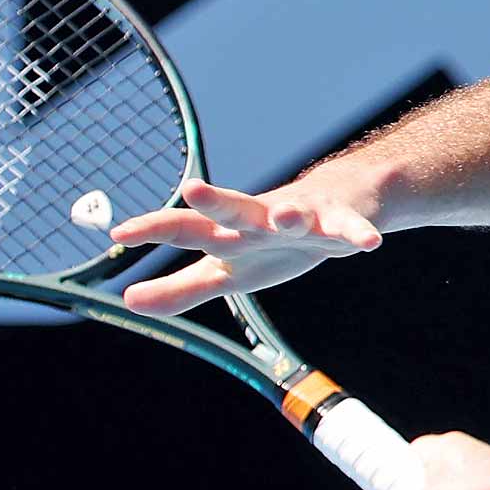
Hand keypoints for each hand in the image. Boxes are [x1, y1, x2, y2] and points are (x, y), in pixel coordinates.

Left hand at [111, 177, 381, 314]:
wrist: (338, 201)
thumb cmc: (273, 241)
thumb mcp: (227, 270)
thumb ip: (181, 288)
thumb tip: (128, 301)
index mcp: (230, 232)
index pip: (187, 227)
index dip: (155, 228)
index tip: (119, 233)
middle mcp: (261, 218)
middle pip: (235, 208)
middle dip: (216, 199)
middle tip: (192, 188)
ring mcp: (302, 217)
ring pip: (294, 214)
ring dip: (289, 215)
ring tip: (283, 217)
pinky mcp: (341, 221)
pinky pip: (350, 229)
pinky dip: (358, 234)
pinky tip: (370, 244)